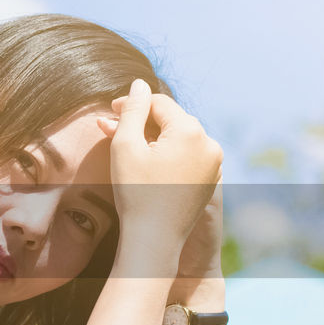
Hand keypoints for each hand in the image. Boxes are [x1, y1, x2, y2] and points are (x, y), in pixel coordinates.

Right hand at [96, 80, 222, 261]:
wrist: (154, 240)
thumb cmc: (136, 193)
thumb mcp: (125, 145)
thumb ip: (133, 110)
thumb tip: (139, 85)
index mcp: (189, 130)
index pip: (157, 103)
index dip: (131, 104)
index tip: (110, 113)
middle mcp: (209, 142)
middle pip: (170, 119)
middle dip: (142, 122)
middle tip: (113, 128)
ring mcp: (213, 162)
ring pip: (178, 138)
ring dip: (154, 138)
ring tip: (127, 146)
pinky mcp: (210, 179)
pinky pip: (187, 156)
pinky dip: (167, 154)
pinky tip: (146, 162)